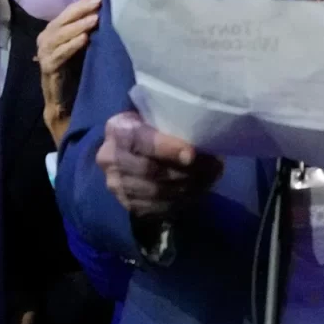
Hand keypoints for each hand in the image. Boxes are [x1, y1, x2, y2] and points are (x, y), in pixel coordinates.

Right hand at [37, 0, 100, 146]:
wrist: (67, 103)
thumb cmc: (78, 71)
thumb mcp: (85, 46)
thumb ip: (90, 29)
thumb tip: (108, 7)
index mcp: (55, 30)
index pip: (69, 11)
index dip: (84, 2)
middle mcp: (46, 39)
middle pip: (62, 20)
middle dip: (81, 10)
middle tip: (98, 3)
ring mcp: (43, 54)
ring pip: (58, 36)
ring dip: (76, 27)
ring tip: (93, 20)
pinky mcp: (47, 69)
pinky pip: (57, 55)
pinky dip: (70, 46)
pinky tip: (83, 39)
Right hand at [95, 112, 221, 219]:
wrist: (131, 150)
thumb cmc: (151, 127)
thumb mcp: (156, 115)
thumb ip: (171, 121)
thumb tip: (203, 131)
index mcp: (118, 130)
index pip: (140, 140)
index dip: (166, 148)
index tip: (192, 154)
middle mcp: (110, 159)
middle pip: (149, 171)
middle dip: (185, 171)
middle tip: (213, 167)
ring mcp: (117, 185)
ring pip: (156, 192)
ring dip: (188, 188)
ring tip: (211, 178)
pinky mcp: (128, 205)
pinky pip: (158, 208)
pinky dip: (182, 201)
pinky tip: (199, 191)